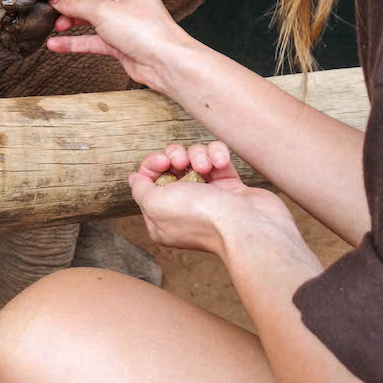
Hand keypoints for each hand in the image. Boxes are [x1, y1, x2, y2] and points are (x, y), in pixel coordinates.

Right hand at [47, 0, 193, 92]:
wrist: (164, 62)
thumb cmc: (145, 31)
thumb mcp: (103, 11)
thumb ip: (76, 4)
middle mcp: (126, 0)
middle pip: (88, 2)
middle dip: (68, 10)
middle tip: (49, 15)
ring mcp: (123, 22)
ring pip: (89, 21)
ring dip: (69, 26)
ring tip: (51, 28)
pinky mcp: (119, 42)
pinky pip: (92, 39)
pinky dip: (75, 42)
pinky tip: (57, 44)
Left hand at [128, 140, 298, 256]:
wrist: (248, 227)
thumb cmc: (200, 218)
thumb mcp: (155, 204)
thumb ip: (141, 190)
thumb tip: (134, 179)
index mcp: (161, 217)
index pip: (147, 181)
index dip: (152, 165)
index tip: (163, 162)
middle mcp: (184, 207)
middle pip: (170, 166)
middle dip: (174, 155)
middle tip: (181, 160)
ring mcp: (209, 197)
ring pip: (194, 159)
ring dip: (198, 155)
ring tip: (207, 166)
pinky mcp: (231, 188)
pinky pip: (218, 159)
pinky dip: (218, 154)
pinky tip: (222, 162)